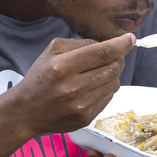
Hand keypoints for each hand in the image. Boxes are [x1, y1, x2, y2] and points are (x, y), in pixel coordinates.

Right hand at [3, 33, 135, 137]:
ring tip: (98, 73)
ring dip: (112, 75)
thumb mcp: (52, 51)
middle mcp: (72, 87)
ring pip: (114, 84)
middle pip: (113, 68)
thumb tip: (110, 43)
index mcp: (62, 67)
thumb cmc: (40, 77)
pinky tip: (91, 88)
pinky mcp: (85, 118)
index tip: (130, 39)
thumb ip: (80, 43)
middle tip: (114, 56)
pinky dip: (105, 90)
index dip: (121, 44)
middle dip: (118, 59)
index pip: (103, 52)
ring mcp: (80, 105)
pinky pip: (108, 98)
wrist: (26, 111)